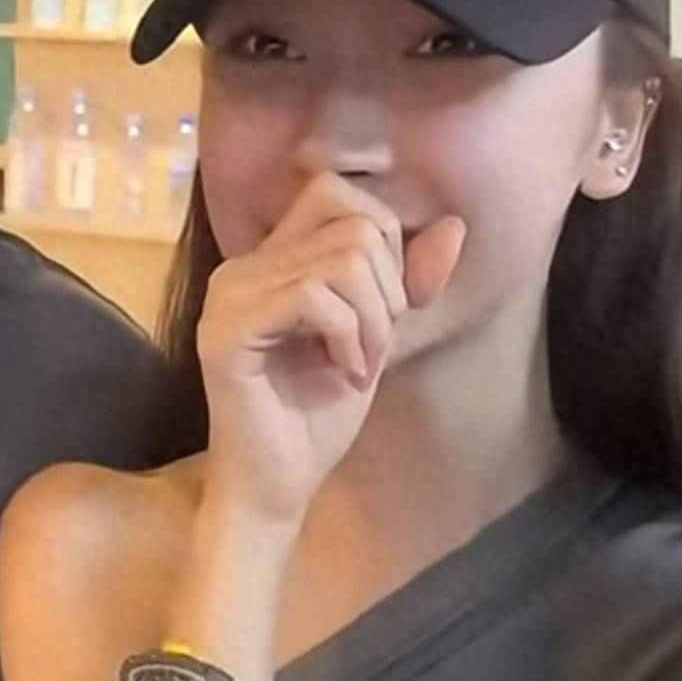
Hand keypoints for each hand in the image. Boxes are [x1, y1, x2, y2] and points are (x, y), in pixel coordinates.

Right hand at [196, 161, 466, 523]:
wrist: (277, 488)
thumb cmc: (317, 417)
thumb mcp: (379, 336)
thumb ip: (408, 281)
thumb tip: (455, 226)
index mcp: (267, 260)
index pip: (335, 192)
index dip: (383, 239)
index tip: (384, 308)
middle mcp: (240, 267)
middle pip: (352, 224)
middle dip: (389, 289)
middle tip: (376, 348)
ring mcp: (227, 296)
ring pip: (342, 259)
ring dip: (375, 320)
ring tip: (361, 365)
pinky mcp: (226, 331)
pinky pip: (314, 297)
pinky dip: (350, 335)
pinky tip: (345, 373)